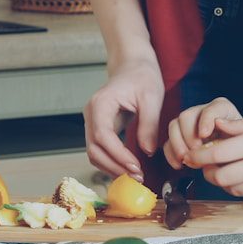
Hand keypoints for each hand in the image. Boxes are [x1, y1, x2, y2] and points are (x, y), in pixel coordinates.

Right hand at [84, 56, 164, 180]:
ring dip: (112, 168)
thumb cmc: (142, 76)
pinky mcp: (99, 128)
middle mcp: (91, 114)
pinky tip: (129, 169)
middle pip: (93, 148)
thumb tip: (147, 151)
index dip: (117, 155)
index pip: (102, 135)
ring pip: (94, 153)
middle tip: (138, 177)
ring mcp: (92, 121)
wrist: (132, 65)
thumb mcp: (151, 97)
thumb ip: (148, 124)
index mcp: (101, 103)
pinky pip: (100, 150)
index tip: (136, 167)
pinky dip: (112, 162)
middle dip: (114, 166)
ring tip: (136, 176)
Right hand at [163, 97, 239, 169]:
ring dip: (177, 145)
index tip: (204, 134)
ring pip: (174, 126)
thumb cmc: (241, 146)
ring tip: (186, 160)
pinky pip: (168, 142)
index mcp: (222, 108)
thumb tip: (221, 145)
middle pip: (187, 116)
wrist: (237, 153)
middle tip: (195, 151)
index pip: (211, 109)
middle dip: (188, 135)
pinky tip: (179, 165)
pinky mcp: (180, 136)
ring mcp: (189, 123)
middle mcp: (202, 112)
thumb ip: (236, 139)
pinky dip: (171, 154)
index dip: (205, 120)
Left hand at [184, 113, 242, 199]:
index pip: (216, 154)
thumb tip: (216, 124)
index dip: (198, 156)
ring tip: (222, 169)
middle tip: (205, 164)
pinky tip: (240, 176)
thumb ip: (239, 125)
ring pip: (232, 188)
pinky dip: (238, 187)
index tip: (190, 154)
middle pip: (220, 176)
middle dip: (207, 171)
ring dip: (222, 181)